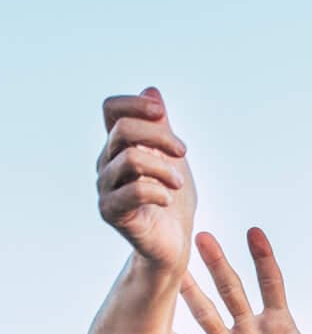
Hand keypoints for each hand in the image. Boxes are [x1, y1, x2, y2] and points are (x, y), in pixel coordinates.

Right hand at [97, 89, 195, 272]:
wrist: (173, 243)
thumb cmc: (172, 200)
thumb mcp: (173, 158)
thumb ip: (161, 127)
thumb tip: (152, 90)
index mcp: (119, 147)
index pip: (111, 109)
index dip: (134, 104)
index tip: (161, 112)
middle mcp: (107, 163)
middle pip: (122, 130)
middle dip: (160, 136)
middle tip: (183, 152)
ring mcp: (106, 187)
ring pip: (130, 159)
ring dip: (164, 168)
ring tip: (180, 183)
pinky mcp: (111, 212)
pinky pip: (133, 191)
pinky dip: (158, 191)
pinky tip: (168, 199)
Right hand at [170, 228, 311, 333]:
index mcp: (279, 324)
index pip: (270, 282)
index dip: (262, 258)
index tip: (254, 232)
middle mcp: (250, 330)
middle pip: (232, 290)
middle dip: (218, 264)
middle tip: (201, 236)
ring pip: (205, 311)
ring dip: (190, 290)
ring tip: (174, 267)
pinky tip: (154, 318)